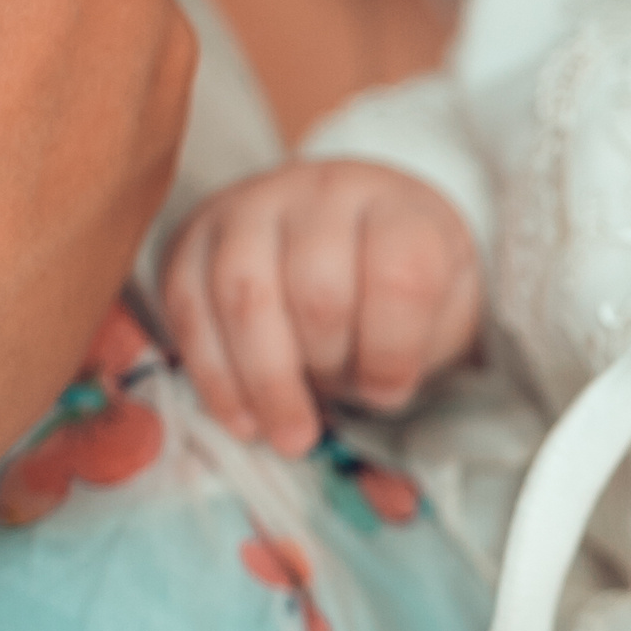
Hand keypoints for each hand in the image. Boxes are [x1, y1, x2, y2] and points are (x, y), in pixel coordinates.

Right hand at [161, 160, 479, 456]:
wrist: (343, 230)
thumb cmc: (395, 284)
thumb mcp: (438, 307)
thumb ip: (416, 345)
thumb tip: (370, 396)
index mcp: (397, 207)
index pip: (400, 274)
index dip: (393, 349)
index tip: (388, 392)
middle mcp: (322, 193)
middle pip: (316, 290)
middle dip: (327, 366)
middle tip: (341, 406)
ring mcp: (250, 207)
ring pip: (245, 298)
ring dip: (267, 383)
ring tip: (290, 438)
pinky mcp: (194, 239)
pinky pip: (191, 309)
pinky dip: (215, 377)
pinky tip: (243, 422)